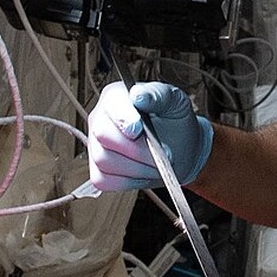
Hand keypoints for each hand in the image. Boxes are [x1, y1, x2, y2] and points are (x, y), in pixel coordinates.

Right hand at [87, 80, 213, 193]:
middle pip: (104, 136)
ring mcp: (95, 146)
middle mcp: (100, 120)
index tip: (139, 129)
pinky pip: (104, 180)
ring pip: (104, 160)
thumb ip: (157, 95)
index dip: (124, 119)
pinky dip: (128, 181)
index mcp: (116, 97)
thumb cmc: (175, 123)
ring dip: (137, 167)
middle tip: (163, 153)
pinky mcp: (98, 171)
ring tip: (157, 163)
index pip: (111, 107)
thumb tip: (138, 95)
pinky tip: (143, 172)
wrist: (180, 149)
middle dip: (137, 149)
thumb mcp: (176, 102)